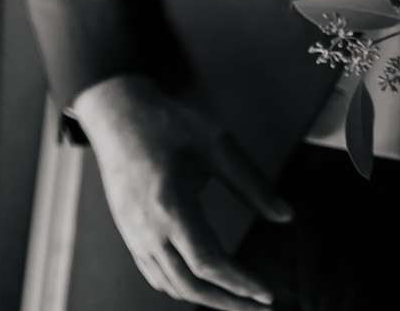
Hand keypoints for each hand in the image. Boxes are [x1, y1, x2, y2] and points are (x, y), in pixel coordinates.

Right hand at [72, 75, 293, 310]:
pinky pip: (153, 271)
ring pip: (168, 283)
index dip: (241, 285)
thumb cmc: (164, 121)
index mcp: (170, 206)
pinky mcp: (127, 228)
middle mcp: (147, 226)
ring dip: (205, 299)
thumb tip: (286, 216)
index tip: (268, 295)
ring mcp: (132, 230)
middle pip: (189, 285)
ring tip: (237, 300)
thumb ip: (250, 183)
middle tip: (261, 307)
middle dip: (228, 302)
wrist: (114, 108)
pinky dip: (179, 286)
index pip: (209, 264)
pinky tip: (200, 283)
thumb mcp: (215, 143)